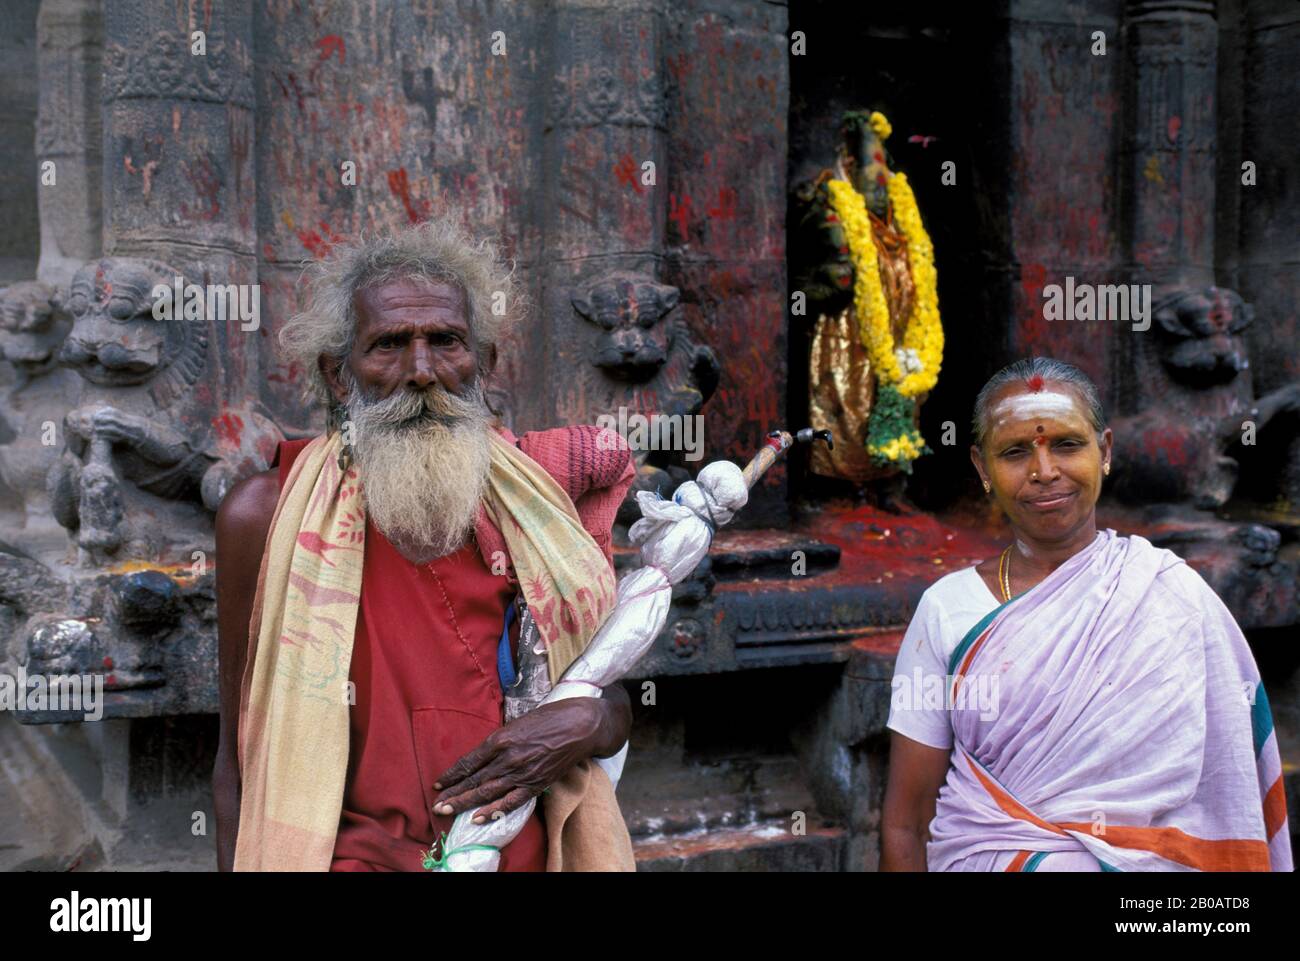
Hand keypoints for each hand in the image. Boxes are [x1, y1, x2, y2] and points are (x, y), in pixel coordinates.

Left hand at [431, 697, 613, 822]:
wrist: (580, 725)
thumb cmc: (550, 717)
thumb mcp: (518, 721)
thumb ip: (500, 739)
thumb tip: (484, 755)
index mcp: (500, 738)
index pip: (469, 761)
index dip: (452, 774)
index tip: (439, 783)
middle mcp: (507, 757)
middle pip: (474, 779)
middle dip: (453, 793)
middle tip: (437, 804)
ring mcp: (521, 772)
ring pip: (487, 792)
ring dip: (465, 803)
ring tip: (447, 811)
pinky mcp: (536, 783)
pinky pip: (510, 801)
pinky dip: (493, 811)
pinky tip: (478, 818)